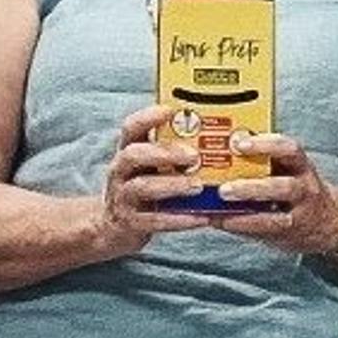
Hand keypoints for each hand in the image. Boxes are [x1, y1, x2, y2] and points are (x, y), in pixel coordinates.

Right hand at [97, 104, 209, 255]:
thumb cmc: (147, 187)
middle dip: (164, 153)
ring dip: (173, 185)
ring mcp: (123, 197)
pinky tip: (201, 218)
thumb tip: (221, 133)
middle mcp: (121, 171)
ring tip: (198, 186)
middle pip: (134, 155)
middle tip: (193, 156)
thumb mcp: (153, 166)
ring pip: (142, 187)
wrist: (116, 227)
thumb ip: (175, 150)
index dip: (148, 117)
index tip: (170, 110)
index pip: (131, 127)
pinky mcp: (131, 222)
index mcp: (129, 151)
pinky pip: (154, 221)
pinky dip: (179, 220)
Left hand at [210, 132, 337, 256]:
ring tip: (222, 201)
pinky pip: (264, 229)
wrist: (329, 221)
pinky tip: (222, 220)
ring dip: (246, 210)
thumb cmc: (297, 189)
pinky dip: (241, 224)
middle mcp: (304, 189)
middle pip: (283, 187)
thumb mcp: (288, 168)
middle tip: (223, 187)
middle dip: (252, 187)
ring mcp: (299, 213)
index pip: (289, 149)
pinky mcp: (288, 233)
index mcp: (301, 166)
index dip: (265, 145)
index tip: (239, 143)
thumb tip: (219, 150)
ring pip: (276, 214)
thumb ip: (262, 159)